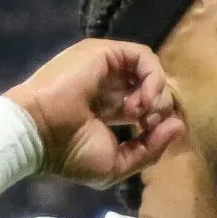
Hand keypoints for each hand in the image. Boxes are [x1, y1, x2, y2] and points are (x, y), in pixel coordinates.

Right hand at [4, 39, 182, 188]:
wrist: (37, 134)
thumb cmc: (70, 154)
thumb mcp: (117, 164)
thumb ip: (150, 149)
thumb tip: (178, 126)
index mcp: (107, 111)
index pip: (146, 108)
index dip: (157, 121)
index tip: (151, 136)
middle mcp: (107, 86)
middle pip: (151, 88)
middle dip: (161, 107)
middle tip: (148, 124)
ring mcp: (105, 68)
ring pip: (150, 70)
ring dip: (157, 93)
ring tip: (143, 113)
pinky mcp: (103, 53)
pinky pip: (144, 57)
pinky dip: (153, 77)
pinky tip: (143, 100)